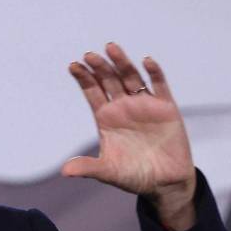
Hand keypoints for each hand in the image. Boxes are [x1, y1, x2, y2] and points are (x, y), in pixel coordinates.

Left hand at [62, 42, 196, 230]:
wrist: (165, 183)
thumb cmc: (134, 176)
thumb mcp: (108, 172)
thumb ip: (88, 168)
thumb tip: (64, 172)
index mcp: (106, 118)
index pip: (92, 92)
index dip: (84, 79)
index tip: (73, 66)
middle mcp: (123, 107)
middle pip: (109, 80)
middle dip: (99, 67)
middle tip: (89, 55)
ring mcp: (145, 105)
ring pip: (131, 78)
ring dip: (122, 63)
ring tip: (111, 48)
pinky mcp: (166, 108)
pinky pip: (160, 86)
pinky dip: (154, 73)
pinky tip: (146, 61)